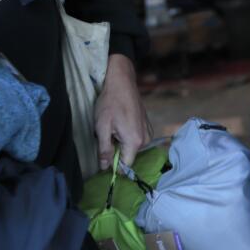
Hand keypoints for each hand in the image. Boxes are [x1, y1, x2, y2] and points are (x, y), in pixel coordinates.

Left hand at [94, 53, 151, 168]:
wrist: (122, 82)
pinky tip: (120, 123)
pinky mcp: (147, 126)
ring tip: (113, 127)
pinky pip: (136, 139)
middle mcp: (145, 139)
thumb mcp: (102, 128)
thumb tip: (105, 167)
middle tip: (106, 136)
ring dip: (121, 142)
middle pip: (128, 156)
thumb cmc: (110, 103)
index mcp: (134, 141)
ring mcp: (148, 132)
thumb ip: (104, 150)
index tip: (104, 160)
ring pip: (131, 147)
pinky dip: (127, 136)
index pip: (125, 166)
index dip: (113, 166)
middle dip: (116, 151)